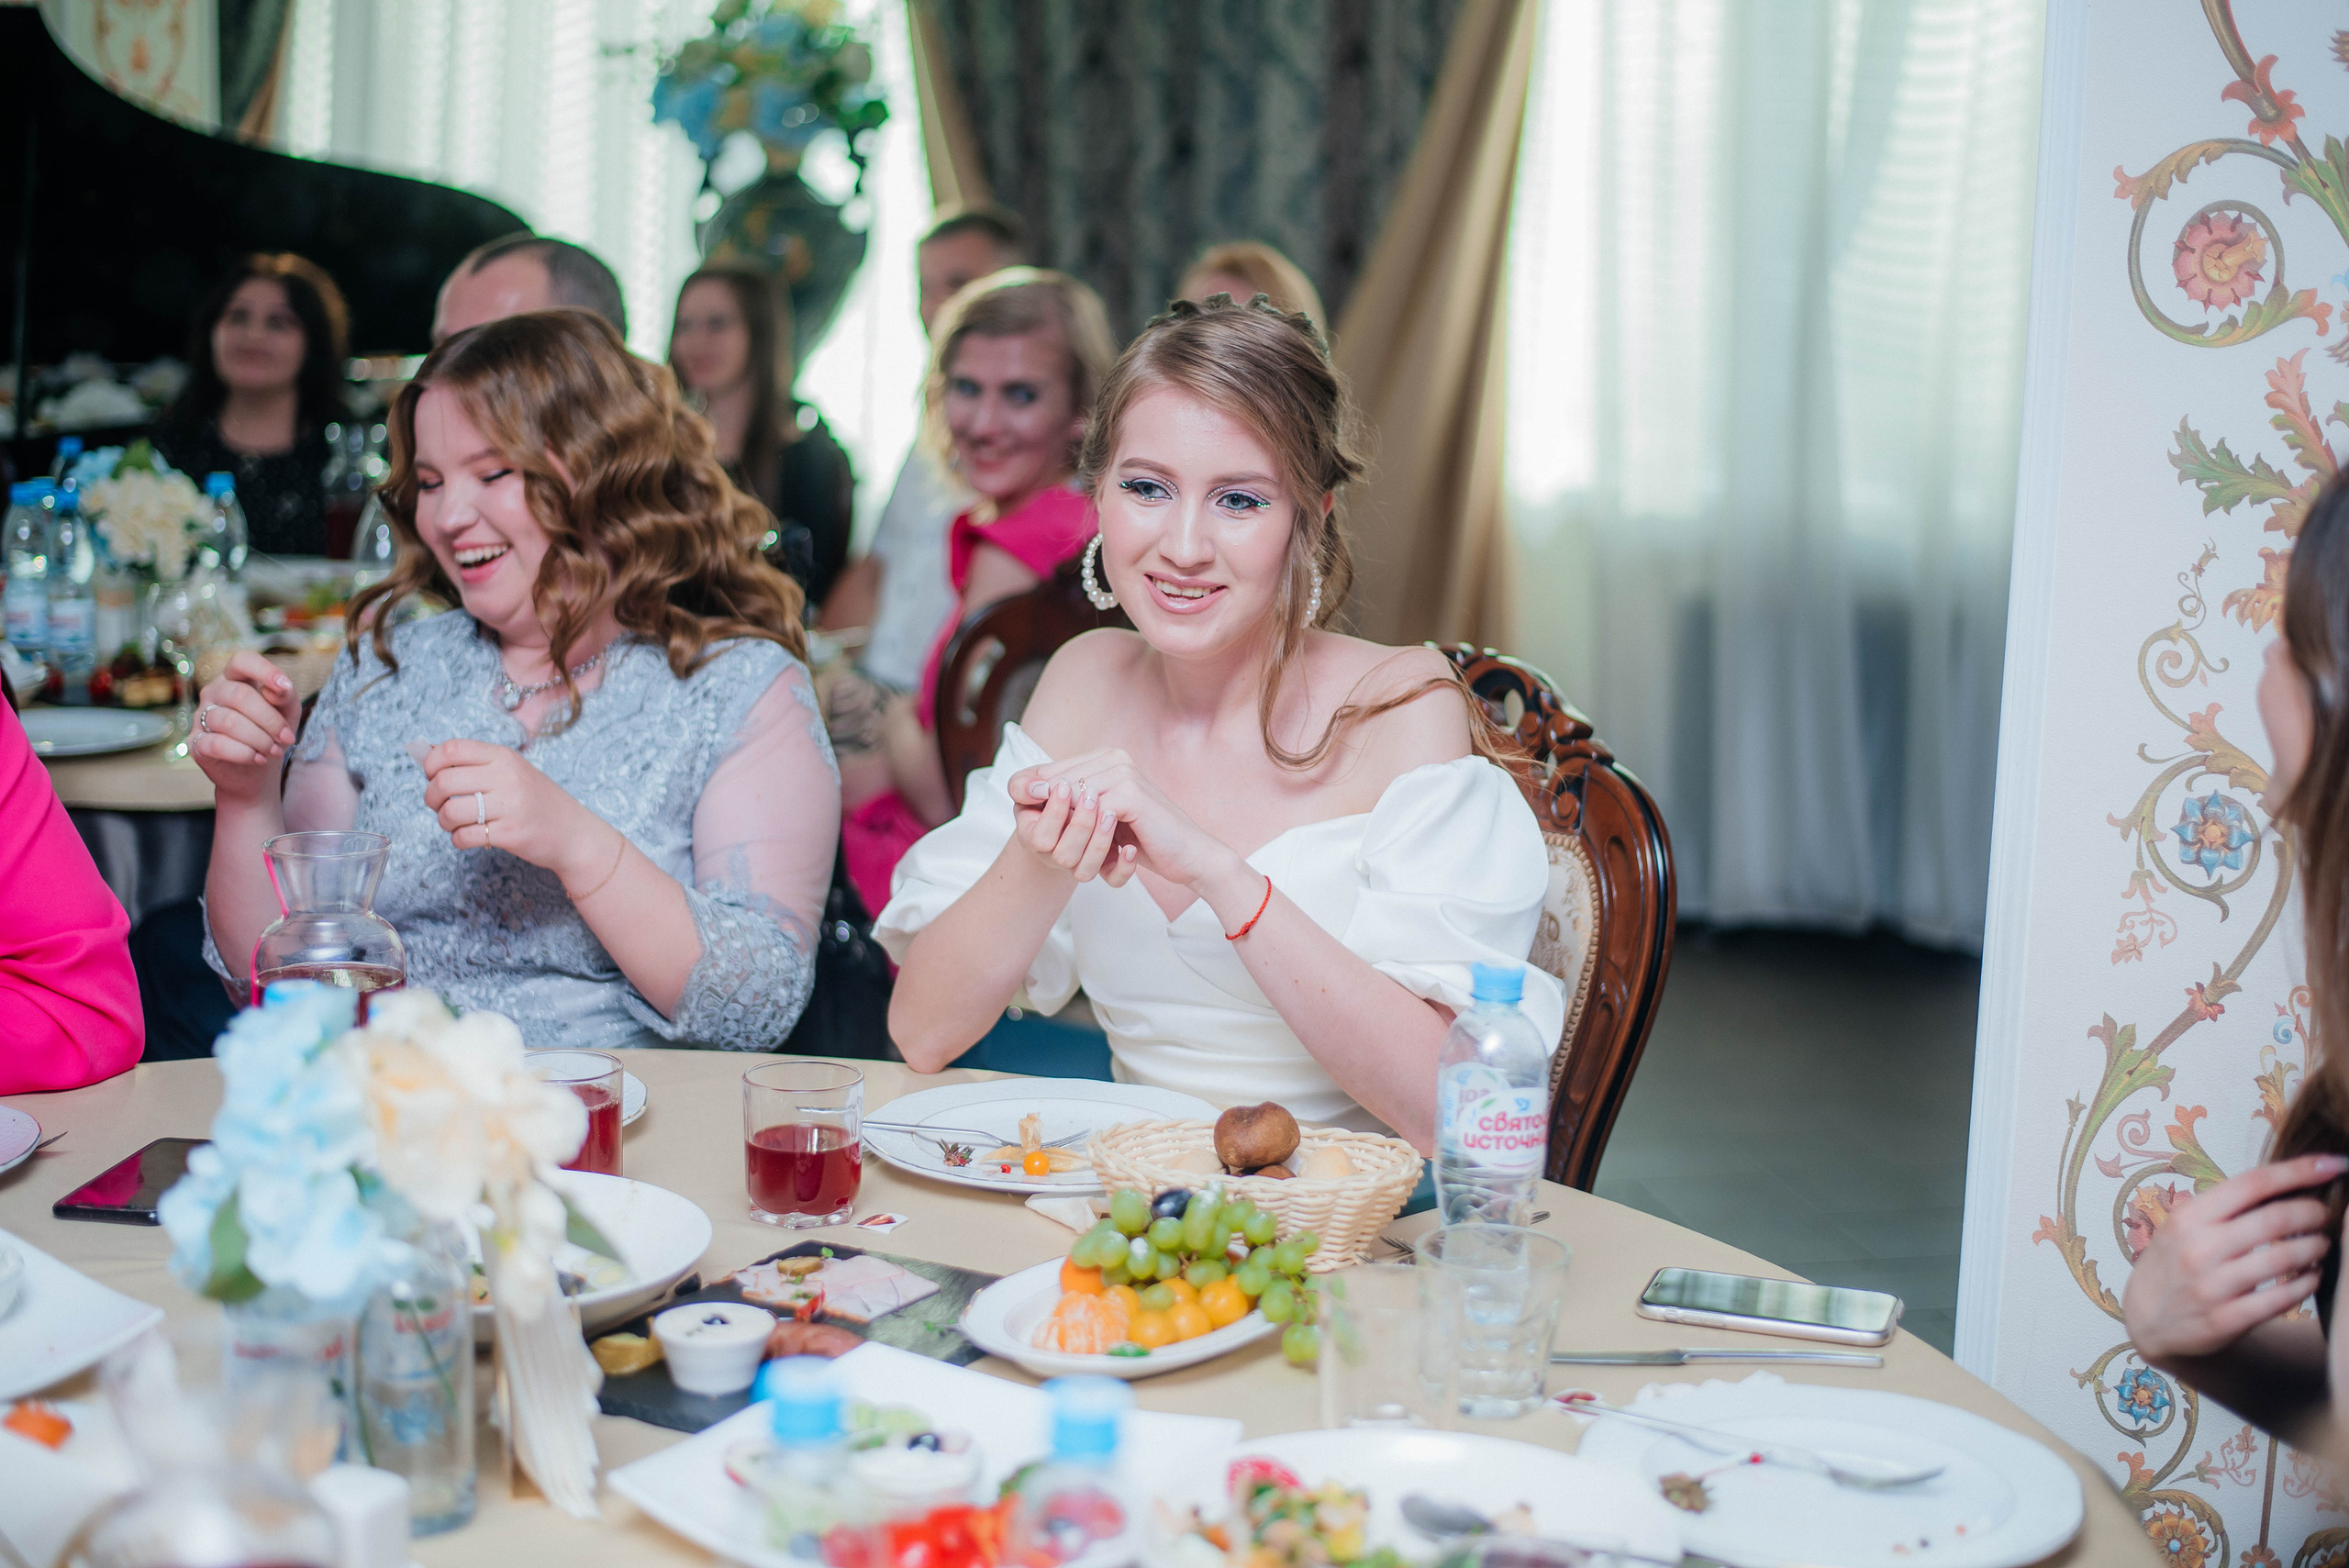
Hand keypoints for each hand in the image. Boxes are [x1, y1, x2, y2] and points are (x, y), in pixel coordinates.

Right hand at [190, 651, 303, 802]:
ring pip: (228, 721)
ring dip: (259, 739)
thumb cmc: (272, 734)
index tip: (285, 686)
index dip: (263, 670)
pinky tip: (258, 759)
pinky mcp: (195, 742)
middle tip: (286, 738)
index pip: (242, 661)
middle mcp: (215, 692)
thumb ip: (286, 696)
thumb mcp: (288, 713)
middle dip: (270, 720)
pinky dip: (243, 753)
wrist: (257, 771)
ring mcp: (201, 716)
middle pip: (239, 695)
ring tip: (274, 751)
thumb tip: (280, 688)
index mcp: (237, 679)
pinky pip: (217, 744)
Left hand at [420, 739, 608, 882]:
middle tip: (439, 805)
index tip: (433, 776)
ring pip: (450, 812)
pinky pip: (464, 837)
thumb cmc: (537, 801)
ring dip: (444, 822)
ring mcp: (510, 806)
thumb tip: (426, 755)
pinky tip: (468, 838)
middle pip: (443, 781)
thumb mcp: (512, 771)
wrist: (573, 833)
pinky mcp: (510, 833)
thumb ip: (476, 764)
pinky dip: (458, 840)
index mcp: (504, 757)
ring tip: (455, 824)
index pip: (451, 749)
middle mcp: (506, 777)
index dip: (431, 763)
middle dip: (431, 798)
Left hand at [1004, 749, 1244, 899]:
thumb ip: (1079, 802)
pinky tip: (1073, 836)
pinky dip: (1080, 825)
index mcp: (1109, 759)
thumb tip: (1030, 792)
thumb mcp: (1105, 818)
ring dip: (1058, 814)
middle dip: (1038, 793)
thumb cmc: (1146, 838)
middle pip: (1061, 775)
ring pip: (1073, 792)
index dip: (1034, 782)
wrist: (1188, 855)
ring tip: (1042, 826)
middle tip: (1017, 806)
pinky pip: (1092, 808)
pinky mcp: (1132, 794)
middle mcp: (1117, 759)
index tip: (1015, 797)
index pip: (1059, 767)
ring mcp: (1125, 773)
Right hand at [2123, 1154, 2343, 1364]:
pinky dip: (2307, 1283)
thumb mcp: (2182, 1227)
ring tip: (2321, 1244)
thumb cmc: (2173, 1265)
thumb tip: (2285, 1184)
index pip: (2252, 1183)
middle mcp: (2198, 1248)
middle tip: (2325, 1213)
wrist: (2146, 1321)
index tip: (2332, 1164)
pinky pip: (2283, 1298)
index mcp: (2189, 1217)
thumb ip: (2225, 1209)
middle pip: (2275, 1219)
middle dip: (2313, 1212)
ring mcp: (2212, 1286)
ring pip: (2285, 1258)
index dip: (2298, 1171)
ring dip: (2315, 1248)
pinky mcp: (2227, 1320)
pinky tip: (2311, 1276)